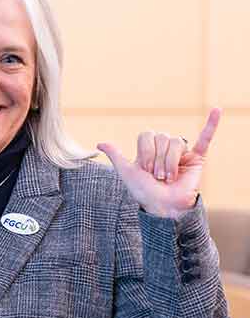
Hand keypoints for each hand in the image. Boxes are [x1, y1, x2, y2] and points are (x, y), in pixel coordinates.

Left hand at [96, 108, 220, 218]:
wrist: (162, 207)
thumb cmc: (144, 191)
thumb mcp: (126, 172)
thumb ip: (116, 156)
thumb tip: (99, 143)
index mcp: (150, 148)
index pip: (147, 135)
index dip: (145, 151)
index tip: (144, 169)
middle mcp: (166, 148)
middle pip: (162, 138)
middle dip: (157, 159)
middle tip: (157, 176)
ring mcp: (182, 152)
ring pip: (176, 141)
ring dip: (169, 162)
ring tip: (168, 177)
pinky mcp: (197, 158)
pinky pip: (205, 138)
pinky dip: (212, 124)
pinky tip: (217, 110)